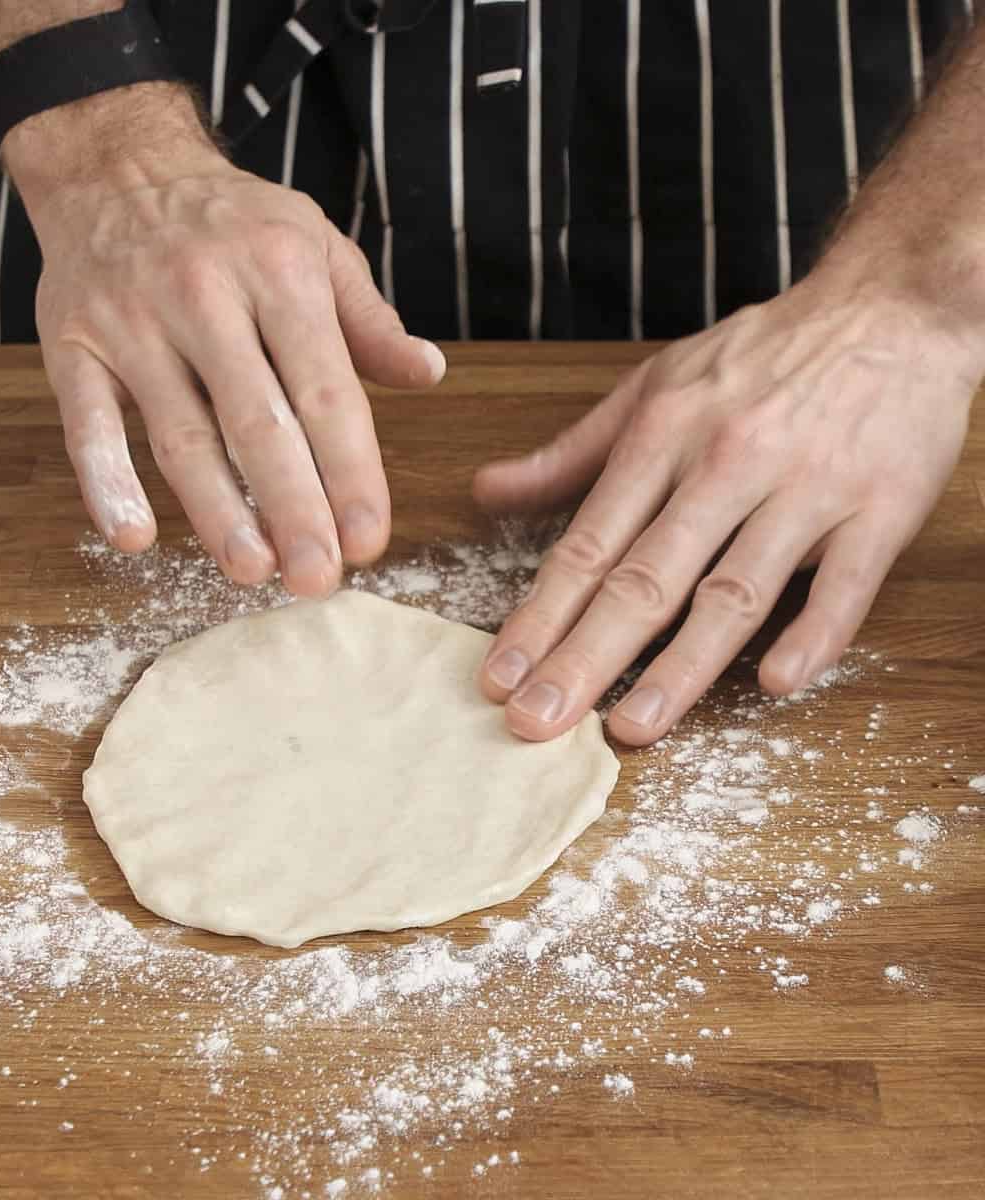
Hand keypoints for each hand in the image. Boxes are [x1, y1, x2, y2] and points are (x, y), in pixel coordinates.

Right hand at [8, 91, 444, 596]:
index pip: (326, 392)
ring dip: (216, 509)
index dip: (350, 472)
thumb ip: (369, 319)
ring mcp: (133, 322)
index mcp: (280, 275)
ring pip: (181, 432)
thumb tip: (430, 373)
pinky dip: (106, 482)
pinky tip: (133, 539)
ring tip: (252, 569)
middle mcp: (206, 296)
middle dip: (293, 508)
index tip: (369, 539)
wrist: (116, 167)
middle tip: (317, 578)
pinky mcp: (71, 345)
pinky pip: (88, 423)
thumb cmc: (233, 222)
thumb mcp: (316, 245)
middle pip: (257, 423)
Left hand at [474, 272, 981, 744]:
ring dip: (681, 668)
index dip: (539, 617)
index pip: (587, 546)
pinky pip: (845, 583)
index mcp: (663, 437)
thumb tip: (485, 492)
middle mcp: (726, 465)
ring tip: (631, 729)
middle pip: (645, 579)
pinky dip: (813, 634)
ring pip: (734, 591)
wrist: (890, 306)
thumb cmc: (760, 356)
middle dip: (583, 657)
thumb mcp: (652, 386)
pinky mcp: (882, 507)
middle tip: (534, 722)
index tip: (498, 677)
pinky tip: (776, 683)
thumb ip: (568, 453)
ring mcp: (806, 489)